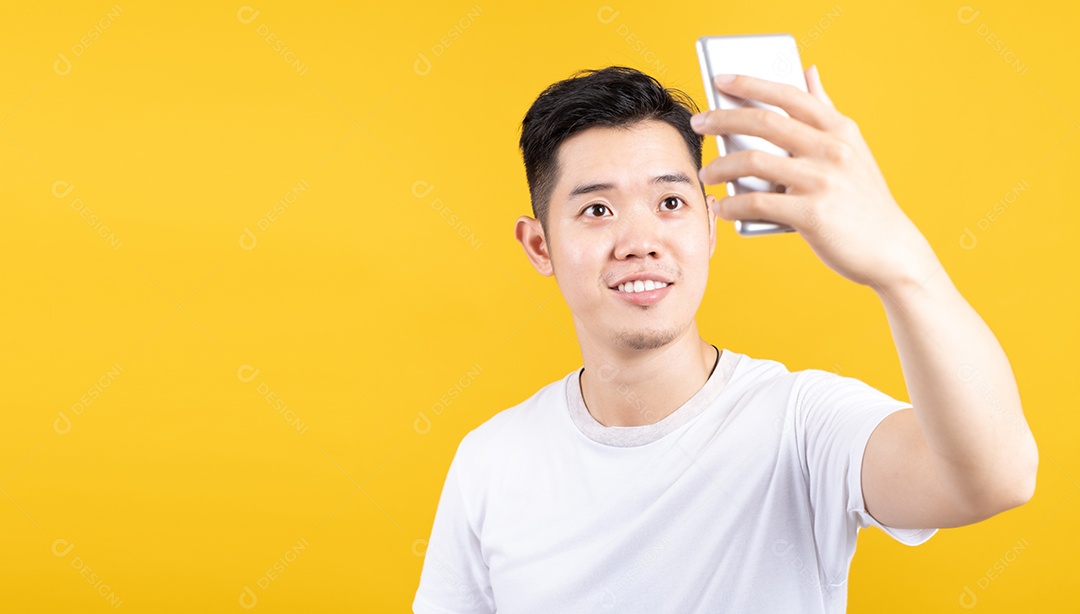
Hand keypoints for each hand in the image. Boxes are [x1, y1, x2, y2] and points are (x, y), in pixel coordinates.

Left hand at [691, 66, 939, 294]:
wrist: (890, 249)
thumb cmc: (863, 199)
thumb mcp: (853, 148)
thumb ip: (826, 110)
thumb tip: (809, 71)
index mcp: (839, 129)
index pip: (789, 95)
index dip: (751, 83)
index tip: (721, 79)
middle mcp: (831, 149)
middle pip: (764, 122)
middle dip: (723, 119)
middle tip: (700, 123)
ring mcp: (821, 181)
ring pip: (753, 161)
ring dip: (720, 166)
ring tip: (706, 174)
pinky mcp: (811, 214)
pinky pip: (756, 203)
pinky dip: (731, 205)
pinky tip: (721, 208)